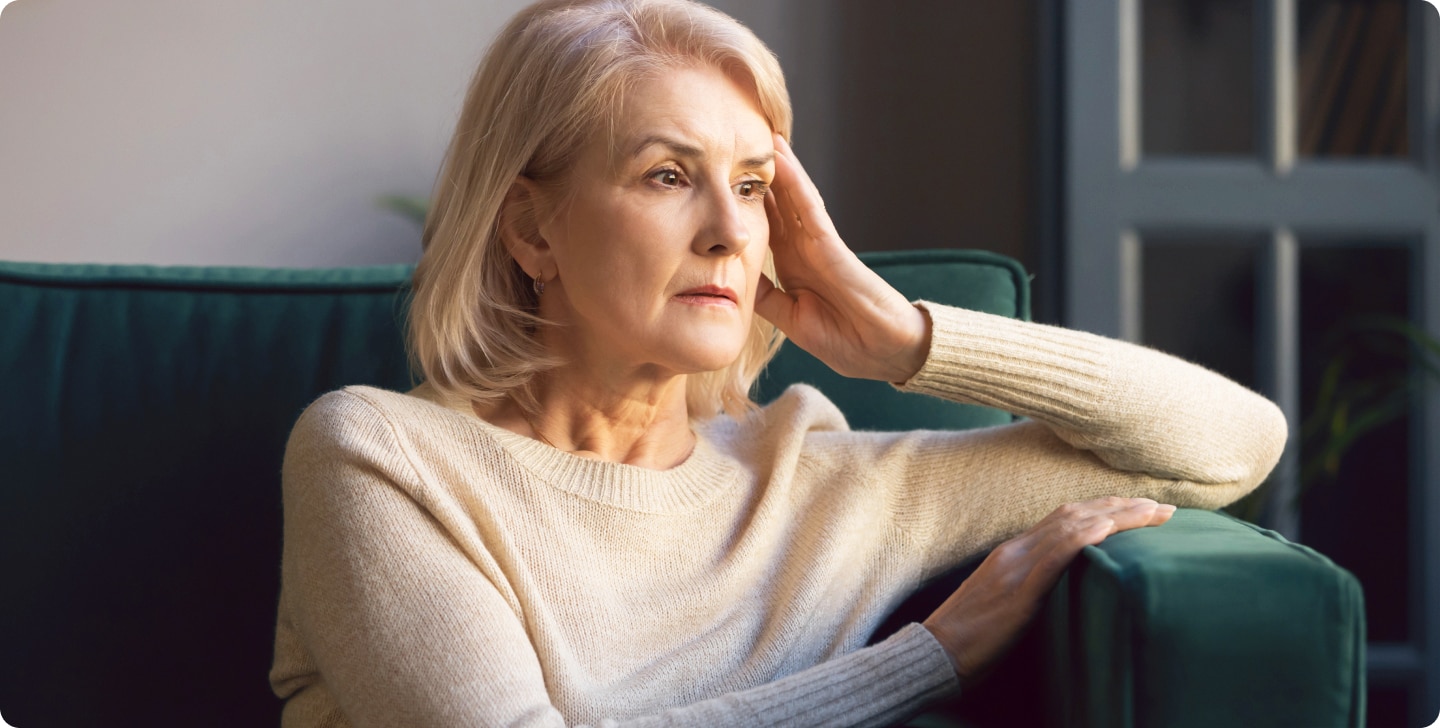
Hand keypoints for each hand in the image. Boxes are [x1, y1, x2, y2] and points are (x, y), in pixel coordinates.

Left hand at [755, 135, 930, 382]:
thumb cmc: (846, 341)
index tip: (719, 180)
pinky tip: (781, 158)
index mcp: (793, 267)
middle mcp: (805, 249)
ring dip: (776, 166)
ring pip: (791, 196)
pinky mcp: (832, 246)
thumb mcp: (792, 320)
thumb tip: (735, 279)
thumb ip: (767, 298)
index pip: (765, 226)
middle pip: (776, 203)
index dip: (744, 203)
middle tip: (733, 142)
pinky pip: (809, 208)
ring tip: (757, 133)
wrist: (885, 353)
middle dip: (757, 176)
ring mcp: (819, 244)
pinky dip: (795, 182)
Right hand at [921, 497, 1176, 686]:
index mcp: (1014, 553)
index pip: (1066, 518)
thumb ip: (1033, 587)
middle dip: (1122, 506)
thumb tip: (1064, 587)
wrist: (933, 654)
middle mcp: (1016, 551)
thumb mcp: (1006, 604)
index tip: (1141, 509)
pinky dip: (1082, 537)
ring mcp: (1014, 567)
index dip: (1106, 509)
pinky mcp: (1016, 591)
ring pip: (1071, 526)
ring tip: (1152, 512)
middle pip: (1075, 513)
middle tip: (1163, 506)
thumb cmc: (968, 638)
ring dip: (1116, 515)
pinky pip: (1053, 556)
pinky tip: (1108, 528)